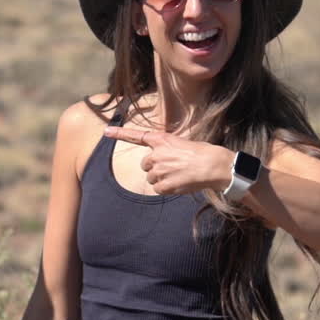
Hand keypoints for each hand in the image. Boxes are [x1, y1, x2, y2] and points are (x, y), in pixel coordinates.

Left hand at [103, 125, 230, 195]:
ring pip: (151, 178)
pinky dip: (166, 189)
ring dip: (161, 179)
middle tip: (172, 168)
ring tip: (178, 175)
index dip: (120, 133)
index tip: (106, 131)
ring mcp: (159, 170)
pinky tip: (179, 183)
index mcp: (162, 140)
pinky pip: (158, 189)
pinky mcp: (163, 185)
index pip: (137, 136)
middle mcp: (157, 154)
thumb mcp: (182, 143)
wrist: (214, 166)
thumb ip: (167, 150)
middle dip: (155, 168)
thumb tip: (163, 161)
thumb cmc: (203, 153)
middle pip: (145, 165)